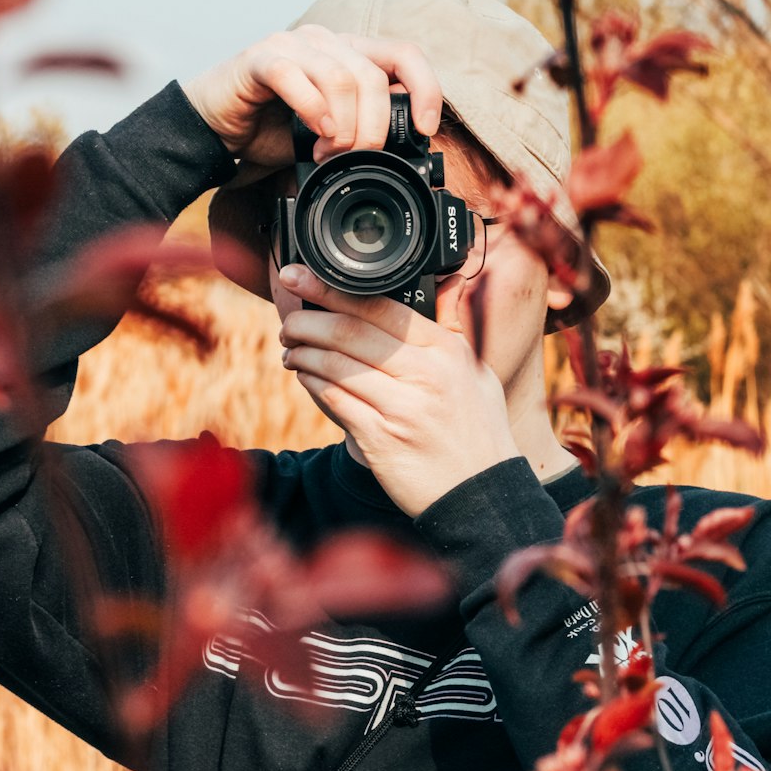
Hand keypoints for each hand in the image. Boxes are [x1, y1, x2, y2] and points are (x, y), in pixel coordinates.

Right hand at [181, 25, 441, 171]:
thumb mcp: (329, 134)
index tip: (426, 130)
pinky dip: (312, 109)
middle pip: (373, 77)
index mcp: (348, 53)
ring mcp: (291, 45)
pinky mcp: (259, 58)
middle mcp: (324, 41)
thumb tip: (406, 148)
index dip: (425, 89)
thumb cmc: (269, 129)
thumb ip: (363, 128)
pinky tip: (314, 133)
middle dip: (373, 128)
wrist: (212, 130)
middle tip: (357, 158)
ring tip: (328, 153)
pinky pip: (294, 76)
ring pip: (340, 77)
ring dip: (343, 127)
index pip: (404, 55)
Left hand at [276, 264, 520, 517]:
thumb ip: (453, 325)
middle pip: (349, 332)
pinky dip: (313, 385)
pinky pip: (335, 401)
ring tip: (292, 351)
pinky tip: (306, 378)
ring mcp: (402, 408)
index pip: (380, 307)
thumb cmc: (477, 428)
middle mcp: (425, 375)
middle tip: (290, 322)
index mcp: (445, 350)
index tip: (303, 278)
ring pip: (335, 366)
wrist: (480, 492)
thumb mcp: (476, 371)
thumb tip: (452, 279)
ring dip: (303, 354)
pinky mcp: (381, 439)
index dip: (332, 289)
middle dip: (307, 322)